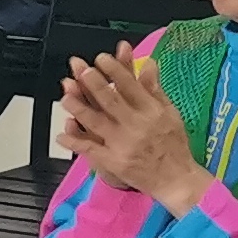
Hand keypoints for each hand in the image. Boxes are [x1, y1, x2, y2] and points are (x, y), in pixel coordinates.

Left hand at [56, 48, 206, 213]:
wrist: (176, 179)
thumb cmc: (174, 146)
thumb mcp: (171, 113)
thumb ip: (155, 89)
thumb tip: (148, 64)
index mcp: (152, 111)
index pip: (131, 86)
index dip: (115, 70)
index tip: (103, 58)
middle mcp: (136, 126)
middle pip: (111, 101)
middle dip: (95, 84)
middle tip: (82, 70)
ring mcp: (122, 144)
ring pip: (96, 123)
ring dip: (79, 108)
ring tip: (65, 96)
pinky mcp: (113, 161)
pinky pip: (90, 149)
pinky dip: (75, 141)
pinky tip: (62, 133)